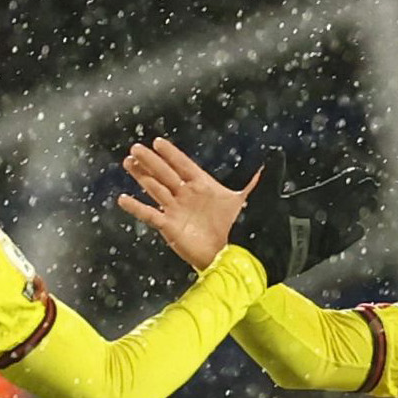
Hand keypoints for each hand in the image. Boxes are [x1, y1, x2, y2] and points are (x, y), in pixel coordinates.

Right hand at [120, 140, 368, 282]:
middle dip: (150, 161)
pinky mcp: (170, 228)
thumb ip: (259, 179)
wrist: (238, 256)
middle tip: (135, 148)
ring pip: (155, 188)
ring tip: (128, 162)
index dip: (171, 154)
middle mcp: (188, 196)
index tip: (158, 141)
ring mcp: (177, 211)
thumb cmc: (245, 228)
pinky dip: (136, 207)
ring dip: (141, 176)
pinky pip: (149, 215)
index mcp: (204, 186)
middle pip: (165, 173)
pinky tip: (122, 198)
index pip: (184, 165)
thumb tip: (275, 155)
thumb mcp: (252, 198)